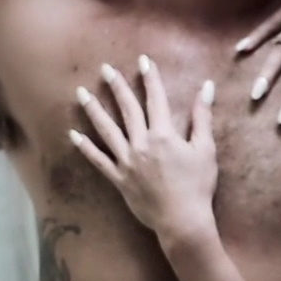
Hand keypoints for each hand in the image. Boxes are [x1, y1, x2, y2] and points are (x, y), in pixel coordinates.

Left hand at [70, 56, 218, 241]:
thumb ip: (202, 116)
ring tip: (81, 93)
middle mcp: (142, 143)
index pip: (155, 99)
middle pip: (127, 109)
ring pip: (107, 130)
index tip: (143, 61)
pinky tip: (73, 135)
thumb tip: (206, 87)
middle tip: (104, 69)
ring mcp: (127, 161)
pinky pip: (98, 161)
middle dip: (116, 87)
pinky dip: (85, 148)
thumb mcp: (205, 149)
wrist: (182, 220)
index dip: (150, 78)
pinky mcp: (119, 179)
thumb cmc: (198, 186)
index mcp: (164, 134)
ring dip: (94, 110)